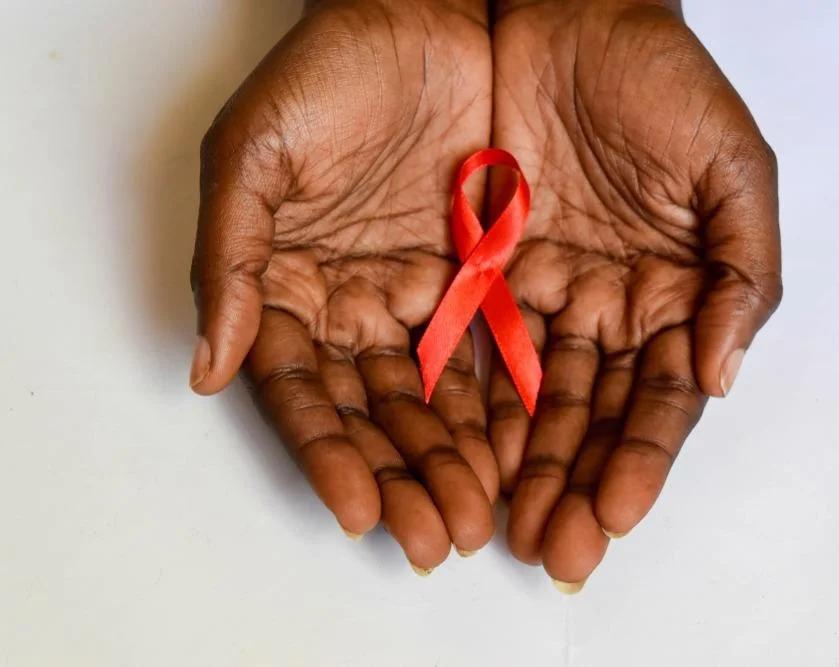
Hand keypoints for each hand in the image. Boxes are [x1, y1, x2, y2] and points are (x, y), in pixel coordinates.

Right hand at [189, 0, 495, 570]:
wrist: (424, 14)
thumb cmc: (328, 72)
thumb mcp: (255, 154)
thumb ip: (232, 261)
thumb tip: (207, 367)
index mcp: (292, 286)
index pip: (306, 391)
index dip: (328, 453)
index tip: (357, 509)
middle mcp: (357, 304)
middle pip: (377, 410)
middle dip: (405, 477)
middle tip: (437, 537)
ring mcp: (422, 294)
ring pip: (439, 395)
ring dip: (457, 460)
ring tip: (482, 517)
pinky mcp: (485, 277)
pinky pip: (497, 350)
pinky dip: (506, 404)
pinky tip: (521, 454)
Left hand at [487, 0, 781, 586]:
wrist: (567, 15)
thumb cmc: (662, 81)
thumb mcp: (734, 167)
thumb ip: (743, 271)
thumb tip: (721, 375)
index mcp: (673, 296)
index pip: (658, 398)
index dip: (641, 458)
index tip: (614, 514)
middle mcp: (608, 308)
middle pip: (592, 415)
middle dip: (574, 484)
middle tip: (554, 551)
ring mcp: (544, 295)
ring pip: (530, 397)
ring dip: (520, 465)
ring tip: (504, 528)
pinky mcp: (482, 271)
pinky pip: (472, 346)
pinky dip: (468, 402)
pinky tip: (460, 455)